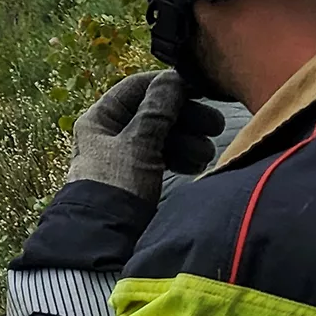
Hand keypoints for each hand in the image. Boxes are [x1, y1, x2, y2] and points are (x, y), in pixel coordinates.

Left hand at [65, 70, 225, 201]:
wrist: (107, 236)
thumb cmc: (117, 184)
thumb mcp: (139, 143)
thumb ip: (158, 111)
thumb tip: (172, 79)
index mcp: (100, 118)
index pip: (136, 88)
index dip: (167, 86)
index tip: (199, 89)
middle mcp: (110, 133)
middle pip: (154, 112)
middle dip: (186, 118)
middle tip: (216, 125)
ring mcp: (124, 154)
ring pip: (163, 135)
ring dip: (187, 140)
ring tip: (205, 154)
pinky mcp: (138, 175)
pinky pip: (163, 157)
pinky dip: (180, 158)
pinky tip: (196, 166)